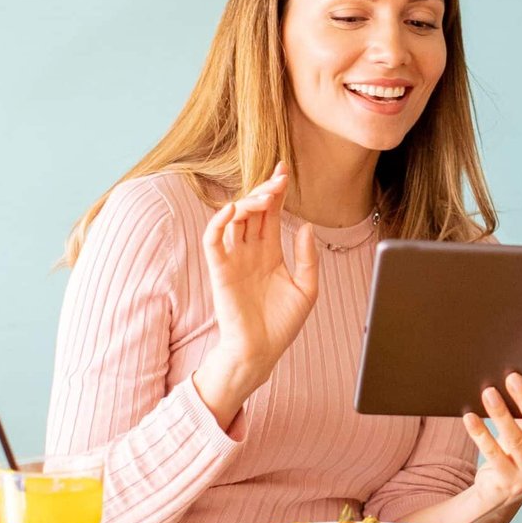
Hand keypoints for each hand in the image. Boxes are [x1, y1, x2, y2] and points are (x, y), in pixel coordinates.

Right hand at [194, 162, 318, 423]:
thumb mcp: (306, 288)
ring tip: (267, 194)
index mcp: (270, 252)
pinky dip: (220, 222)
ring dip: (249, 202)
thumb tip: (307, 226)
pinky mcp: (219, 270)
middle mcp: (250, 251)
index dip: (277, 191)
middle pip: (254, 210)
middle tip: (280, 176)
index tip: (285, 170)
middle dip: (266, 190)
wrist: (261, 352)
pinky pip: (214, 240)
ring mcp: (234, 259)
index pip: (271, 214)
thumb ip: (307, 257)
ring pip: (236, 219)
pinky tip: (235, 209)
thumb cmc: (282, 324)